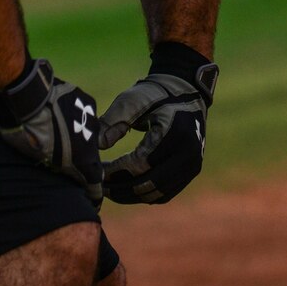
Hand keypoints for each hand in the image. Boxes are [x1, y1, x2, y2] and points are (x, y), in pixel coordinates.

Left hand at [0, 58, 102, 203]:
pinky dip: (73, 117)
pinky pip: (81, 114)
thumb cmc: (29, 135)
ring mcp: (91, 119)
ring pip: (86, 133)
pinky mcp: (86, 100)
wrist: (28, 98)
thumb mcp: (42, 161)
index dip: (93, 194)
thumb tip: (62, 175)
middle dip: (80, 161)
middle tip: (62, 161)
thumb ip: (59, 170)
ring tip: (56, 134)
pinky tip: (57, 115)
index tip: (90, 203)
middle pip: (90, 156)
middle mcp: (94, 141)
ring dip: (76, 137)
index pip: (95, 184)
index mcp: (85, 160)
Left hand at [98, 43, 218, 204]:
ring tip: (109, 189)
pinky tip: (125, 188)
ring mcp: (193, 165)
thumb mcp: (131, 101)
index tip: (95, 172)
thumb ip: (110, 123)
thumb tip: (93, 148)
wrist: (185, 90)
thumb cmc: (154, 94)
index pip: (139, 164)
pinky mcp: (191, 171)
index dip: (115, 172)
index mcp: (175, 133)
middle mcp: (188, 153)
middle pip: (148, 185)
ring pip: (155, 194)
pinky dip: (144, 194)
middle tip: (98, 186)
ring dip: (130, 195)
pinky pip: (164, 193)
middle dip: (119, 189)